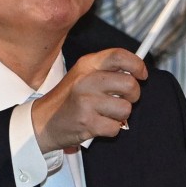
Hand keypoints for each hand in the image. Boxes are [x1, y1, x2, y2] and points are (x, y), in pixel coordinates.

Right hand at [31, 49, 146, 151]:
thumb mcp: (83, 75)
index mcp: (87, 64)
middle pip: (129, 84)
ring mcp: (86, 101)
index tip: (142, 75)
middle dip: (133, 96)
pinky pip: (116, 128)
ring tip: (105, 114)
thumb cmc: (68, 99)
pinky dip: (110, 130)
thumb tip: (136, 72)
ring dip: (120, 116)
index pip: (119, 56)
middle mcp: (86, 80)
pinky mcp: (87, 122)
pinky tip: (97, 125)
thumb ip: (107, 71)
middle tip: (122, 100)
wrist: (43, 122)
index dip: (137, 65)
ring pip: (126, 108)